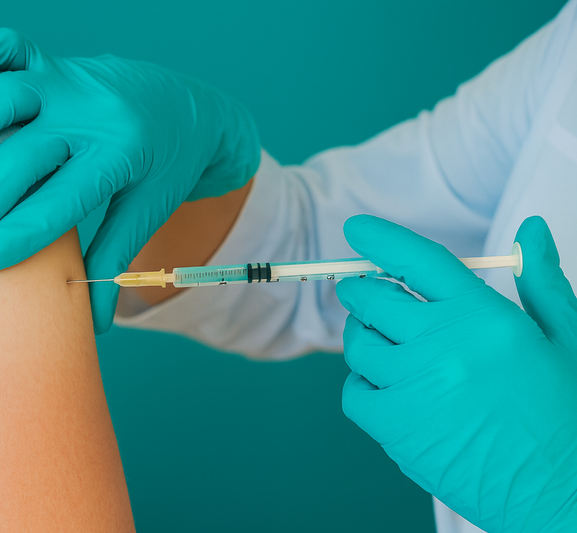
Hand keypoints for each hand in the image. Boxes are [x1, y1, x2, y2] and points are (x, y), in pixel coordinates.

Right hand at [0, 28, 259, 332]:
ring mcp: (71, 83)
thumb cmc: (162, 169)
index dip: (20, 232)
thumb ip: (114, 261)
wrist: (186, 108)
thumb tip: (96, 327)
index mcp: (124, 157)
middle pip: (26, 156)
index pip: (64, 199)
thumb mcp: (146, 212)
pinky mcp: (55, 63)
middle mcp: (95, 115)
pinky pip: (13, 46)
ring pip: (8, 97)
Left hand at [336, 215, 576, 531]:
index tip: (357, 230)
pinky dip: (362, 384)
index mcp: (482, 318)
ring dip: (363, 336)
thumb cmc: (567, 417)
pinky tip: (387, 387)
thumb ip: (539, 280)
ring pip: (358, 345)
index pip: (418, 260)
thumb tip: (529, 230)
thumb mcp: (566, 339)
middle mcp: (441, 347)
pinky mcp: (395, 428)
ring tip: (384, 342)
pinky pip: (353, 392)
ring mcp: (413, 388)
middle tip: (365, 293)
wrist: (562, 494)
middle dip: (363, 290)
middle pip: (375, 300)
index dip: (381, 239)